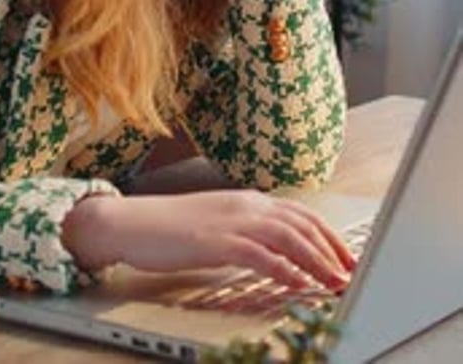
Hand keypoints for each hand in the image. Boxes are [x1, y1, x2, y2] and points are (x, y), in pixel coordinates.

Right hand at [63, 189, 354, 291]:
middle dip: (331, 249)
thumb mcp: (216, 223)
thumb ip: (246, 231)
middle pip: (302, 223)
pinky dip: (284, 269)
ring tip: (334, 281)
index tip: (346, 255)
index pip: (300, 214)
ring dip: (316, 261)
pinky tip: (298, 283)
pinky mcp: (216, 242)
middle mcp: (246, 205)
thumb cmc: (170, 227)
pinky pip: (260, 255)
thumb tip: (274, 252)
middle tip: (351, 272)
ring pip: (288, 237)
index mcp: (248, 200)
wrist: (131, 222)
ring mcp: (232, 221)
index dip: (328, 235)